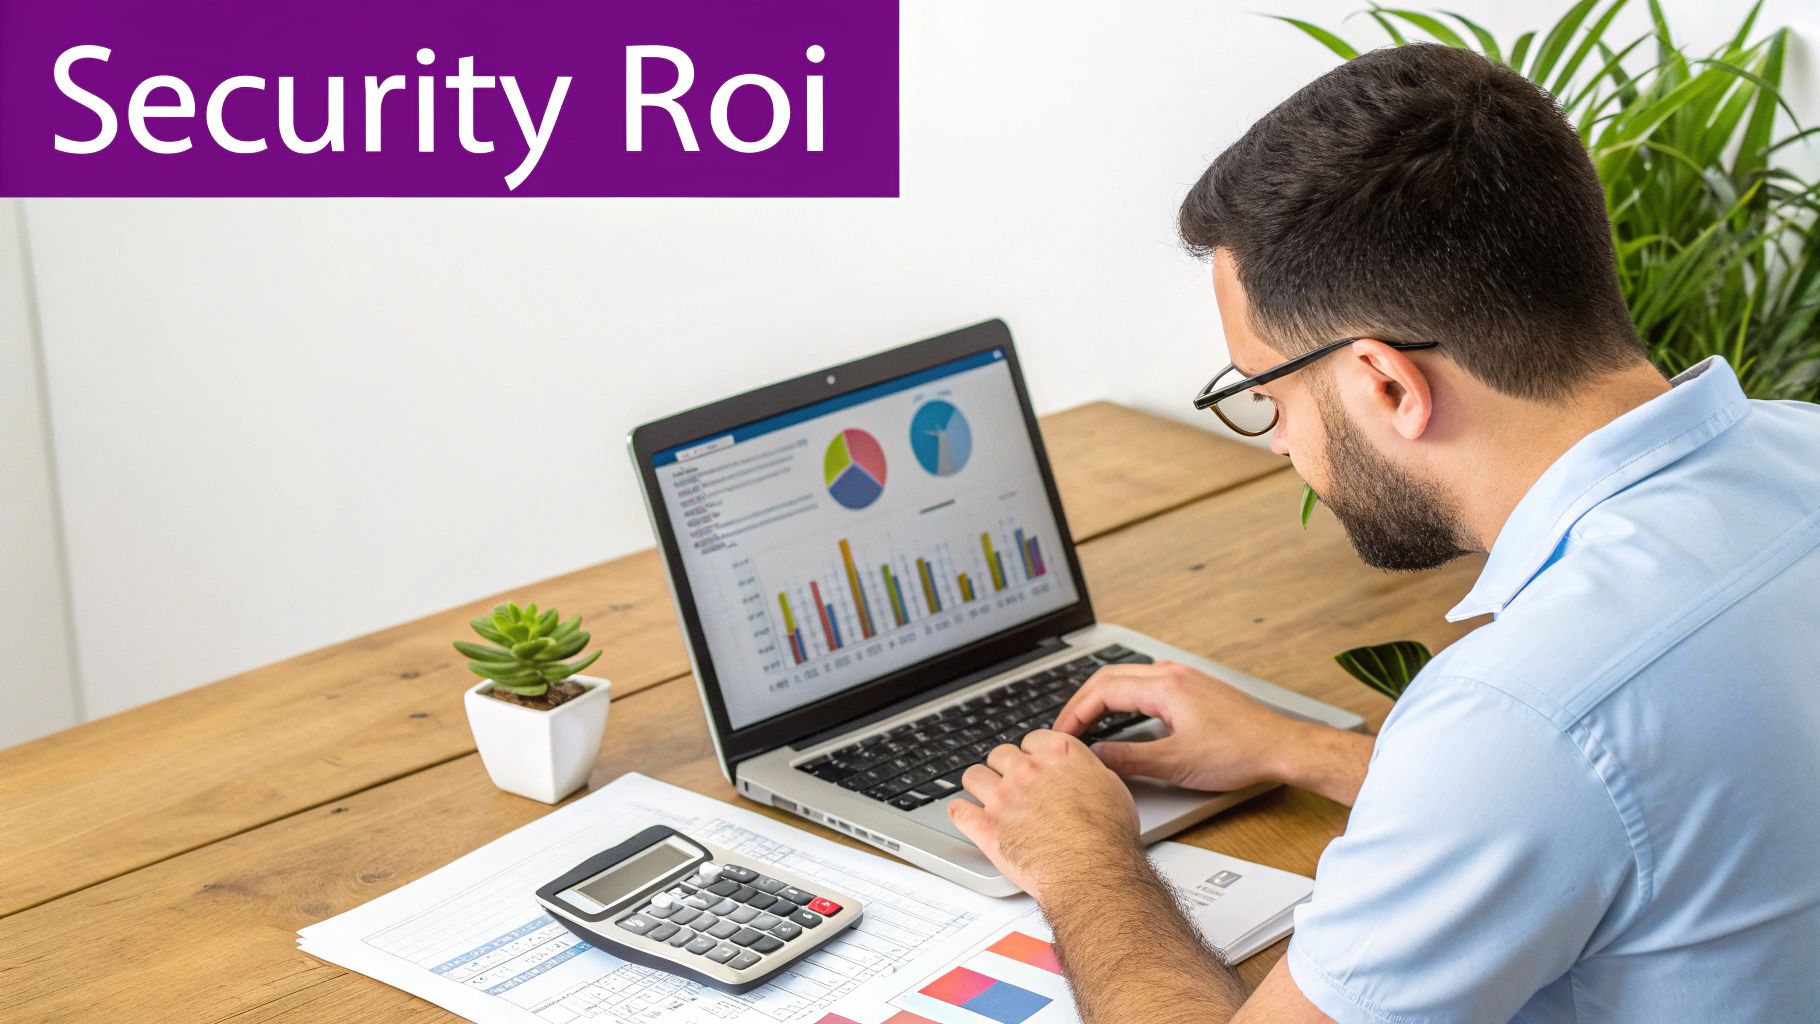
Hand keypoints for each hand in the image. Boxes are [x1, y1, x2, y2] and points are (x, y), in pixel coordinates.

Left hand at [947, 729, 1139, 901]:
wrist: (1091, 870)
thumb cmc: (1107, 835)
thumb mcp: (1111, 787)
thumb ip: (1086, 770)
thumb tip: (1081, 767)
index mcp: (1057, 755)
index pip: (1031, 740)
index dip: (1032, 754)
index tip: (1033, 764)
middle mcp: (1026, 771)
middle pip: (1001, 755)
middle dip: (1006, 768)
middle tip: (1013, 785)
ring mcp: (1003, 798)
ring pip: (974, 776)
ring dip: (980, 785)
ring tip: (988, 797)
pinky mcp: (985, 827)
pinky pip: (958, 810)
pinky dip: (962, 814)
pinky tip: (968, 816)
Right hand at [1052, 661, 1308, 793]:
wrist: (1283, 748)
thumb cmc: (1240, 753)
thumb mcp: (1176, 764)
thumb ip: (1129, 759)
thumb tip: (1095, 757)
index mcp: (1164, 686)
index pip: (1102, 691)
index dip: (1075, 715)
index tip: (1061, 737)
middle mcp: (1172, 674)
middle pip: (1108, 678)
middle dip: (1081, 704)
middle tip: (1065, 731)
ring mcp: (1184, 678)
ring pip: (1127, 678)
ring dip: (1101, 698)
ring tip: (1085, 724)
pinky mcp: (1194, 688)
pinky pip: (1145, 684)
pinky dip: (1122, 698)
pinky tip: (1121, 717)